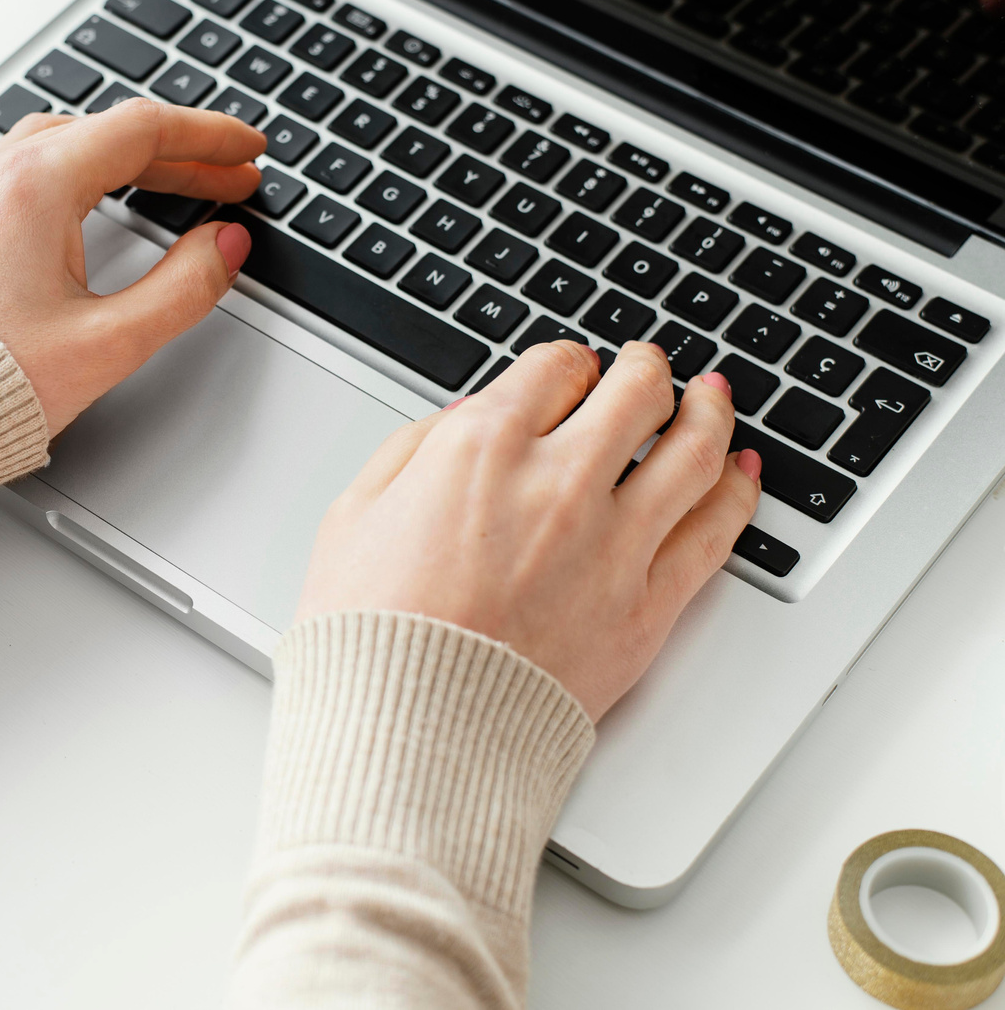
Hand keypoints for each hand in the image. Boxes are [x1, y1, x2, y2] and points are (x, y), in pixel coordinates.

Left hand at [0, 100, 263, 435]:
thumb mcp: (107, 343)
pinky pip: (21, 173)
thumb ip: (183, 289)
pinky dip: (77, 176)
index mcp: (31, 185)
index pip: (143, 129)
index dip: (209, 136)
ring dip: (125, 162)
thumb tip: (225, 248)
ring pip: (60, 148)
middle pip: (104, 133)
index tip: (247, 150)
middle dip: (176, 154)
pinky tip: (97, 204)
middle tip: (229, 180)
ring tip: (173, 189)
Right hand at [294, 340, 762, 719]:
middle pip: (636, 392)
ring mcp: (613, 543)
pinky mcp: (647, 606)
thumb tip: (462, 417)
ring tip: (712, 399)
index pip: (556, 367)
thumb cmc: (371, 633)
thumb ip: (412, 449)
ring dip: (710, 412)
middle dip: (645, 371)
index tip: (570, 376)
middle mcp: (558, 482)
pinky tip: (742, 473)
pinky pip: (716, 531)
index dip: (567, 365)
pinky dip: (739, 490)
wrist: (410, 731)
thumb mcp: (354, 515)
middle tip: (648, 370)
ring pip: (694, 450)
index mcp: (481, 447)